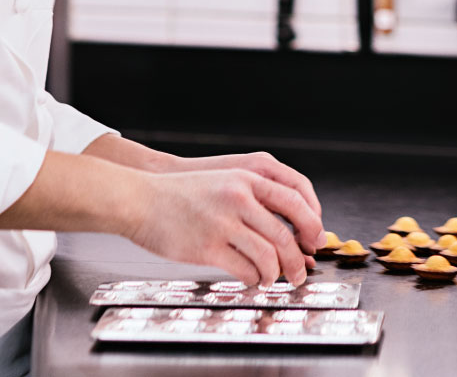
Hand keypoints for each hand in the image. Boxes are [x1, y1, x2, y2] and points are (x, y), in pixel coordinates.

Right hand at [126, 167, 323, 286]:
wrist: (141, 199)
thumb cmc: (182, 193)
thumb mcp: (224, 180)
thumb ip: (255, 198)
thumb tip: (290, 229)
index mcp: (246, 178)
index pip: (297, 199)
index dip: (313, 224)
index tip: (315, 240)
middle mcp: (238, 197)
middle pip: (286, 235)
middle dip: (300, 260)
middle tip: (302, 271)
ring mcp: (223, 223)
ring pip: (269, 257)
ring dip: (277, 274)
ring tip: (273, 279)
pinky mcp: (208, 247)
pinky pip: (246, 270)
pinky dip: (255, 279)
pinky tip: (252, 279)